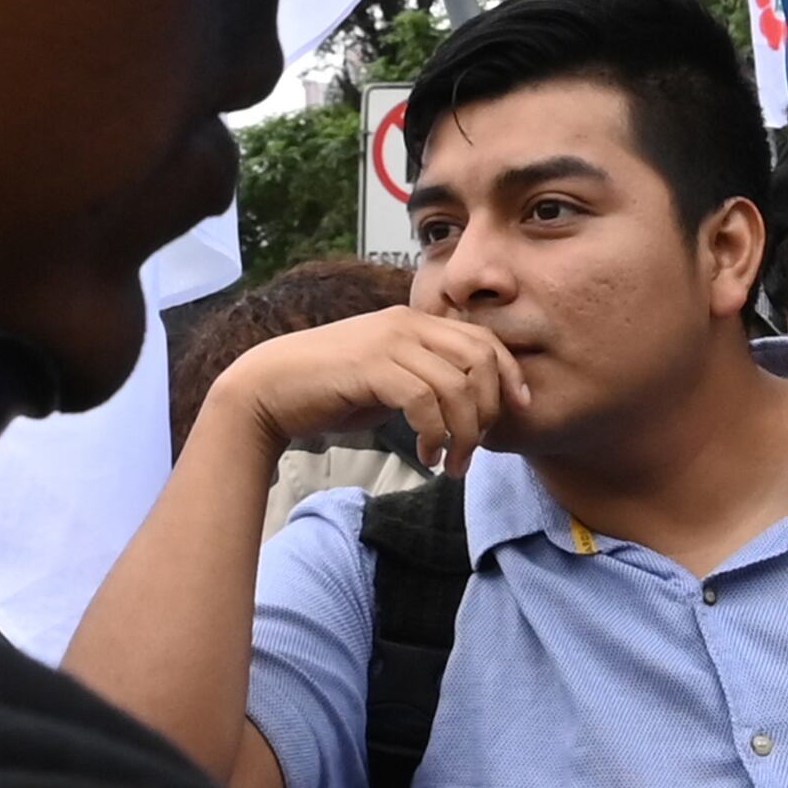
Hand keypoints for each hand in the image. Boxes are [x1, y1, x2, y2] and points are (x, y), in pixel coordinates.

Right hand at [203, 308, 526, 473]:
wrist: (269, 390)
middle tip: (475, 450)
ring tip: (450, 464)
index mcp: (415, 322)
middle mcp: (407, 324)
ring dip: (464, 434)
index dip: (509, 374)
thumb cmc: (329, 391)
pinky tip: (426, 456)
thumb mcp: (388, 379)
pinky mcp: (371, 366)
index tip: (518, 410)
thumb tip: (466, 406)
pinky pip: (424, 401)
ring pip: (457, 385)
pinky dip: (435, 434)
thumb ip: (425, 381)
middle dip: (489, 410)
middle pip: (480, 360)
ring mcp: (389, 342)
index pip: (484, 339)